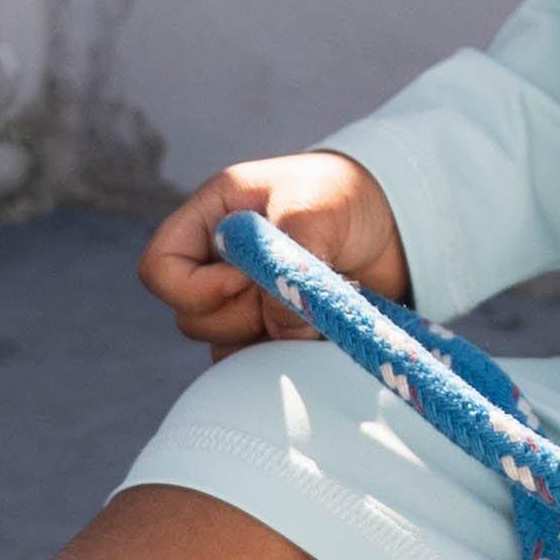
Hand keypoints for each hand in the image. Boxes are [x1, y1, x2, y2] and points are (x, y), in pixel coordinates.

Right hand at [140, 150, 410, 359]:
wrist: (400, 224)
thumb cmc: (349, 196)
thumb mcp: (313, 211)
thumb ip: (283, 265)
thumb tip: (274, 329)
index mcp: (211, 217)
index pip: (159, 268)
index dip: (194, 288)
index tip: (243, 281)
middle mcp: (218, 262)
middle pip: (190, 318)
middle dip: (242, 312)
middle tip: (292, 287)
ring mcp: (245, 300)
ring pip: (222, 346)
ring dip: (267, 335)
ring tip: (314, 304)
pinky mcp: (274, 330)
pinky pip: (256, 363)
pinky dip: (284, 356)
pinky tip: (319, 330)